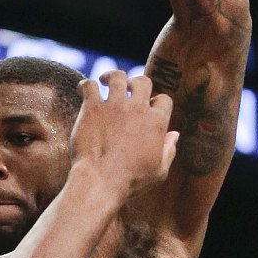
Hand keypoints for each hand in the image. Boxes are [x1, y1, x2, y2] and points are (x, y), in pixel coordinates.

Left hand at [71, 72, 178, 198]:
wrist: (101, 180)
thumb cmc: (131, 180)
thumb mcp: (159, 171)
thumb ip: (169, 150)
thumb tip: (175, 135)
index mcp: (157, 122)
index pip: (163, 99)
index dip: (156, 102)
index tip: (147, 108)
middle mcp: (137, 108)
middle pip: (142, 81)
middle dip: (136, 83)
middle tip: (126, 89)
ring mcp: (114, 106)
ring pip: (117, 76)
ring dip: (112, 76)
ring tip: (105, 81)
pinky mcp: (92, 108)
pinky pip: (89, 85)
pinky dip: (85, 85)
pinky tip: (83, 90)